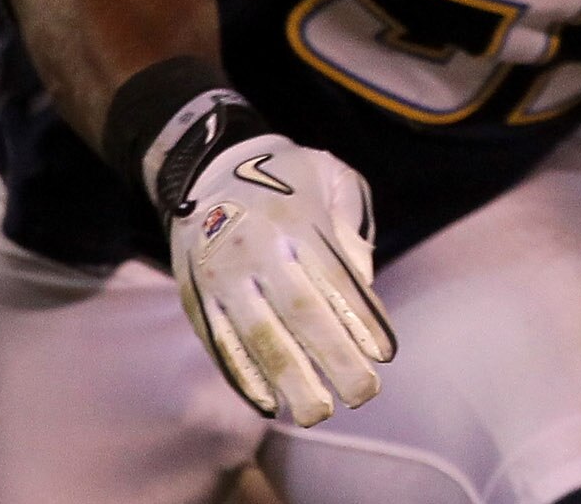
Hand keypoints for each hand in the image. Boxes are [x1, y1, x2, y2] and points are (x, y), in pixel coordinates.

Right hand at [169, 131, 395, 425]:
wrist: (208, 166)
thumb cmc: (287, 175)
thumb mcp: (330, 174)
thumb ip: (351, 222)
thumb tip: (363, 276)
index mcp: (297, 221)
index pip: (334, 279)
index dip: (359, 319)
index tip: (384, 355)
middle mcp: (257, 252)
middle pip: (299, 314)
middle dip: (332, 358)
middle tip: (363, 395)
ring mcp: (221, 277)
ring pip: (257, 336)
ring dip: (288, 379)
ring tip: (317, 413)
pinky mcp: (196, 297)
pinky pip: (219, 342)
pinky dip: (242, 376)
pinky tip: (268, 404)